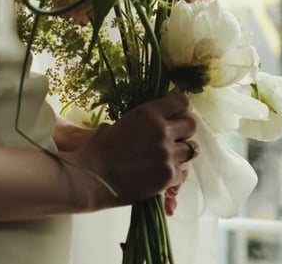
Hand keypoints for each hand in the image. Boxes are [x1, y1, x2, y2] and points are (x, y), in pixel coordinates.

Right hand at [63, 93, 197, 208]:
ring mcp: (167, 154)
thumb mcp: (115, 125)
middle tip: (174, 140)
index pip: (182, 102)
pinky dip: (174, 175)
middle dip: (185, 132)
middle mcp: (162, 130)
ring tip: (167, 159)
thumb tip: (146, 126)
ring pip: (192, 150)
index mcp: (148, 113)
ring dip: (181, 154)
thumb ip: (138, 124)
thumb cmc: (96, 152)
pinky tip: (161, 177)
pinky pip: (182, 173)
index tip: (176, 117)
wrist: (90, 179)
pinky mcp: (168, 175)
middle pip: (192, 125)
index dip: (181, 110)